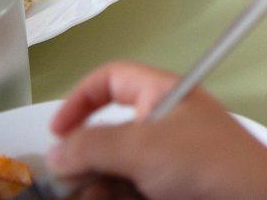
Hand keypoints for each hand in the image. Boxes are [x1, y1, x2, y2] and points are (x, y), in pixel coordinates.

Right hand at [48, 61, 266, 199]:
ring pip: (116, 170)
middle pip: (106, 134)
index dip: (80, 99)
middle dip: (85, 160)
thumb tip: (58, 152)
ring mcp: (170, 159)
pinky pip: (134, 189)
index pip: (111, 79)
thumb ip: (90, 145)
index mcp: (162, 94)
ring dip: (99, 185)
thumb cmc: (209, 163)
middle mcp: (165, 123)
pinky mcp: (174, 187)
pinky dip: (120, 196)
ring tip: (97, 196)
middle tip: (74, 182)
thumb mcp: (141, 146)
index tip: (57, 132)